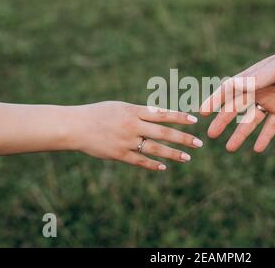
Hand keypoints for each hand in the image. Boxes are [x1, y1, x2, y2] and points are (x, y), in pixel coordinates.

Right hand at [69, 101, 201, 170]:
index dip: (179, 117)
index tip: (194, 121)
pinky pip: (139, 161)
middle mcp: (132, 125)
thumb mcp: (120, 107)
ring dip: (172, 154)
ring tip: (187, 158)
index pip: (162, 114)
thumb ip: (140, 111)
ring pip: (154, 148)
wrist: (75, 126)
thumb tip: (161, 113)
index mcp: (133, 111)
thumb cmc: (99, 113)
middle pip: (163, 132)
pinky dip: (152, 164)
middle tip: (199, 143)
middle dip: (183, 138)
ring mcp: (126, 141)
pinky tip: (163, 167)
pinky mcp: (119, 154)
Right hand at [200, 46, 274, 152]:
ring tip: (229, 148)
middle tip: (211, 135)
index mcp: (254, 76)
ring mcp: (272, 101)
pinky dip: (264, 137)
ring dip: (240, 134)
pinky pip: (271, 126)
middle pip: (236, 108)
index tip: (202, 112)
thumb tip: (232, 87)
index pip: (229, 90)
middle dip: (223, 121)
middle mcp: (259, 89)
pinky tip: (256, 149)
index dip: (215, 100)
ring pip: (251, 120)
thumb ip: (256, 79)